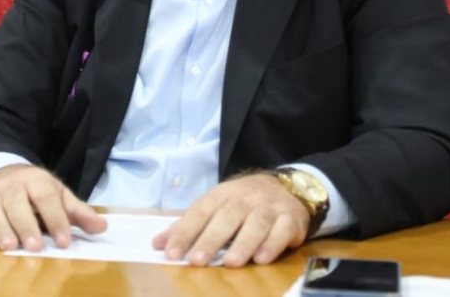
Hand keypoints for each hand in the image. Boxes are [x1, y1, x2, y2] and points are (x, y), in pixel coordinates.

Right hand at [0, 165, 106, 251]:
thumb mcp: (59, 196)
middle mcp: (11, 185)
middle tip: (34, 246)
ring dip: (0, 227)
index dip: (56, 218)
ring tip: (10, 247)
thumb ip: (78, 213)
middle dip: (26, 225)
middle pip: (17, 202)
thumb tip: (102, 227)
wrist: (6, 175)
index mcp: (36, 180)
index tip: (64, 241)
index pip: (46, 197)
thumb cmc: (37, 192)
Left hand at [152, 173, 309, 267]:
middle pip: (227, 217)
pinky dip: (272, 244)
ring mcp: (269, 207)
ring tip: (231, 263)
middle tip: (197, 261)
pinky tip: (262, 259)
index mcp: (222, 193)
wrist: (288, 187)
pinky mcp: (291, 219)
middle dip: (210, 239)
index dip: (184, 232)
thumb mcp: (215, 205)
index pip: (200, 211)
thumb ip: (188, 225)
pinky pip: (282, 230)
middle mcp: (245, 198)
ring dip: (243, 243)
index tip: (171, 253)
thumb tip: (158, 244)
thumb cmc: (244, 201)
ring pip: (256, 223)